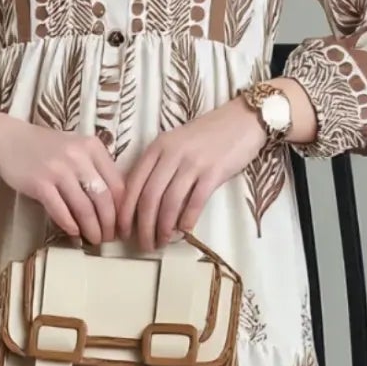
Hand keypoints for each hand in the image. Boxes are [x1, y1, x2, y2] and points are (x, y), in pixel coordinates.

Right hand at [0, 116, 127, 243]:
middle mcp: (78, 156)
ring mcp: (58, 169)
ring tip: (94, 240)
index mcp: (93, 148)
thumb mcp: (76, 149)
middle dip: (109, 224)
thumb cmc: (45, 148)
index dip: (122, 211)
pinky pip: (60, 210)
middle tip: (108, 238)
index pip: (118, 185)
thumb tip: (114, 206)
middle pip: (104, 199)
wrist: (7, 140)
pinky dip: (69, 225)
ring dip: (91, 229)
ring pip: (84, 207)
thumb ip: (95, 169)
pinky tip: (74, 234)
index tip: (122, 227)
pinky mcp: (39, 183)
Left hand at [115, 99, 267, 249]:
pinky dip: (187, 220)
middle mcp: (171, 154)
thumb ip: (159, 166)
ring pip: (169, 203)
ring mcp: (193, 162)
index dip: (125, 212)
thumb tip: (144, 203)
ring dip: (163, 228)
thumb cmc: (208, 135)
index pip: (133, 184)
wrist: (242, 121)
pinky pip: (195, 202)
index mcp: (157, 147)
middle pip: (149, 197)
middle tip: (143, 245)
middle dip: (143, 226)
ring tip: (162, 242)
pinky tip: (184, 231)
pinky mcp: (214, 172)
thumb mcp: (176, 144)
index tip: (123, 231)